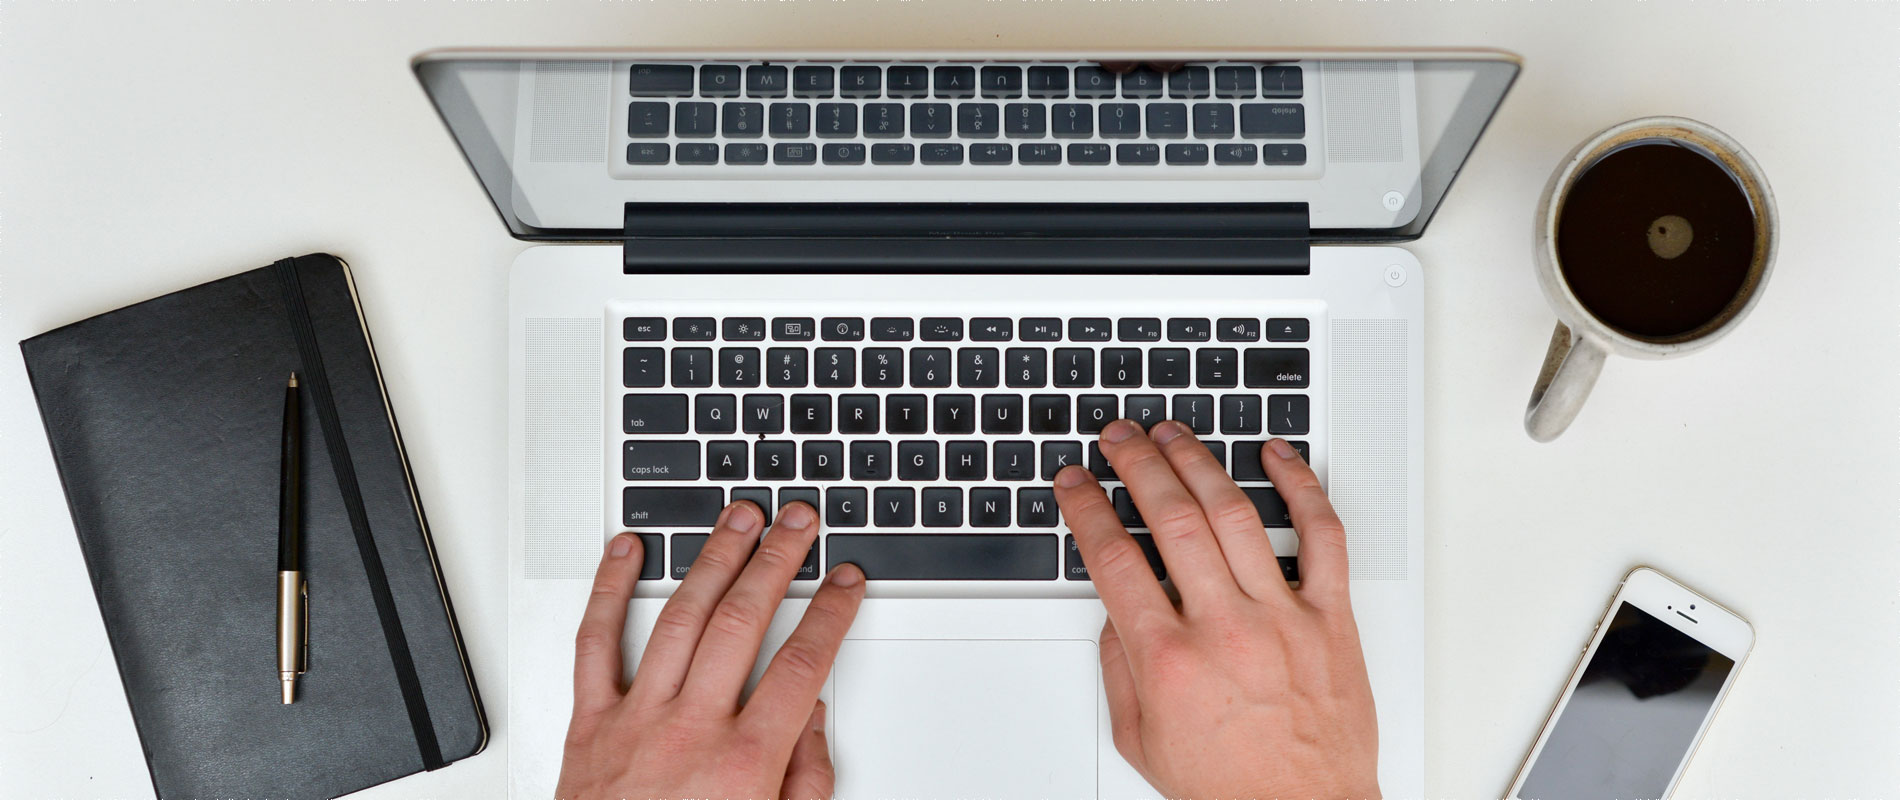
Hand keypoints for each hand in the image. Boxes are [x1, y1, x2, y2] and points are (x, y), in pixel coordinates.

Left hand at [556, 501, 865, 799]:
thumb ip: (804, 780)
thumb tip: (811, 718)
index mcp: (743, 763)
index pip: (802, 664)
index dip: (831, 614)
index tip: (845, 581)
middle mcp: (689, 731)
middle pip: (744, 622)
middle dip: (778, 561)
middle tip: (798, 522)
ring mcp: (634, 721)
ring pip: (680, 618)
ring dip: (713, 558)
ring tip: (737, 517)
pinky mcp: (588, 726)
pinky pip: (594, 644)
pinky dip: (608, 590)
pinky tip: (627, 551)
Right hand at [1053, 420, 1379, 798]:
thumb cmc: (1229, 786)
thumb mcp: (1141, 738)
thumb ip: (1120, 667)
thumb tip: (1116, 609)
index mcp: (1169, 658)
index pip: (1115, 557)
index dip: (1087, 508)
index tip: (1077, 483)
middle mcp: (1225, 628)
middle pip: (1171, 518)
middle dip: (1135, 465)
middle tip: (1118, 438)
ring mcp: (1283, 616)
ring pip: (1235, 513)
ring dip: (1197, 461)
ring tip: (1173, 434)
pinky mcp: (1332, 617)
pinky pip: (1323, 535)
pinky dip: (1301, 486)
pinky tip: (1277, 456)